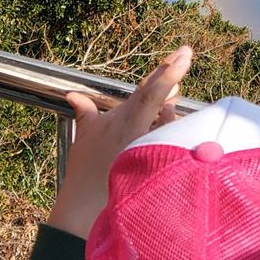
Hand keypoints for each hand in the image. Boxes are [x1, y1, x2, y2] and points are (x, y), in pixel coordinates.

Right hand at [46, 45, 193, 239]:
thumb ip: (85, 112)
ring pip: (172, 124)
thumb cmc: (85, 169)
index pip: (151, 87)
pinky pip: (172, 145)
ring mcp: (151, 147)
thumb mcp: (85, 135)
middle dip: (170, 90)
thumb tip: (74, 95)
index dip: (170, 68)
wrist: (86, 207)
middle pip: (165, 101)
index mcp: (125, 116)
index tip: (185, 52)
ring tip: (152, 126)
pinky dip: (169, 140)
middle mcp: (141, 128)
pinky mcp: (157, 164)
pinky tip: (165, 145)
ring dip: (167, 120)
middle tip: (174, 75)